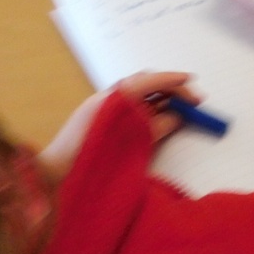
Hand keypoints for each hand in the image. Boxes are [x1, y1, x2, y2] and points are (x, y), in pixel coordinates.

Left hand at [39, 70, 198, 183]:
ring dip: (164, 100)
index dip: (171, 79)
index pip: (148, 80)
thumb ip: (155, 126)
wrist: (59, 174)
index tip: (191, 81)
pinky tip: (163, 120)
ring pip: (141, 96)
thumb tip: (177, 117)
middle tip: (194, 102)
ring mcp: (106, 108)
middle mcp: (110, 98)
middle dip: (172, 90)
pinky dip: (150, 111)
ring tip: (184, 111)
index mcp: (114, 98)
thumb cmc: (92, 156)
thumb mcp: (132, 141)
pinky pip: (132, 108)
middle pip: (146, 85)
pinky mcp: (104, 120)